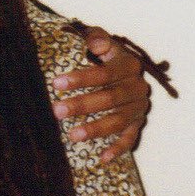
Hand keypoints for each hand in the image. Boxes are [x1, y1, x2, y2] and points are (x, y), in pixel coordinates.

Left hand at [52, 26, 150, 163]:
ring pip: (119, 120)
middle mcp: (137, 87)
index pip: (105, 73)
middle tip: (56, 111)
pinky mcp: (138, 123)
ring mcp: (139, 107)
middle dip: (82, 105)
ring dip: (96, 129)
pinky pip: (130, 139)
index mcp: (129, 65)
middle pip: (110, 98)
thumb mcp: (100, 40)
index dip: (81, 78)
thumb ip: (96, 38)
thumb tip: (94, 45)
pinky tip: (102, 158)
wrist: (123, 67)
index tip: (56, 83)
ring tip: (72, 135)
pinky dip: (118, 149)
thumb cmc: (104, 53)